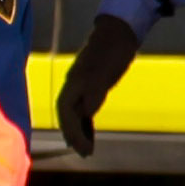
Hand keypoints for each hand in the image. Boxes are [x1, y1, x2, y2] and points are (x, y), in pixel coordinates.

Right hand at [56, 16, 138, 159]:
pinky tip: (91, 133)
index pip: (65, 111)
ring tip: (87, 149)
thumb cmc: (112, 51)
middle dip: (74, 135)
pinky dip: (86, 122)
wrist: (119, 32)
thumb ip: (94, 91)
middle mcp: (74, 86)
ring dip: (79, 131)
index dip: (71, 130)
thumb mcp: (104, 71)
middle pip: (67, 115)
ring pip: (75, 113)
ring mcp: (82, 86)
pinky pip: (84, 108)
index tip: (80, 147)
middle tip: (84, 153)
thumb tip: (87, 112)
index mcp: (73, 83)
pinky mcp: (92, 85)